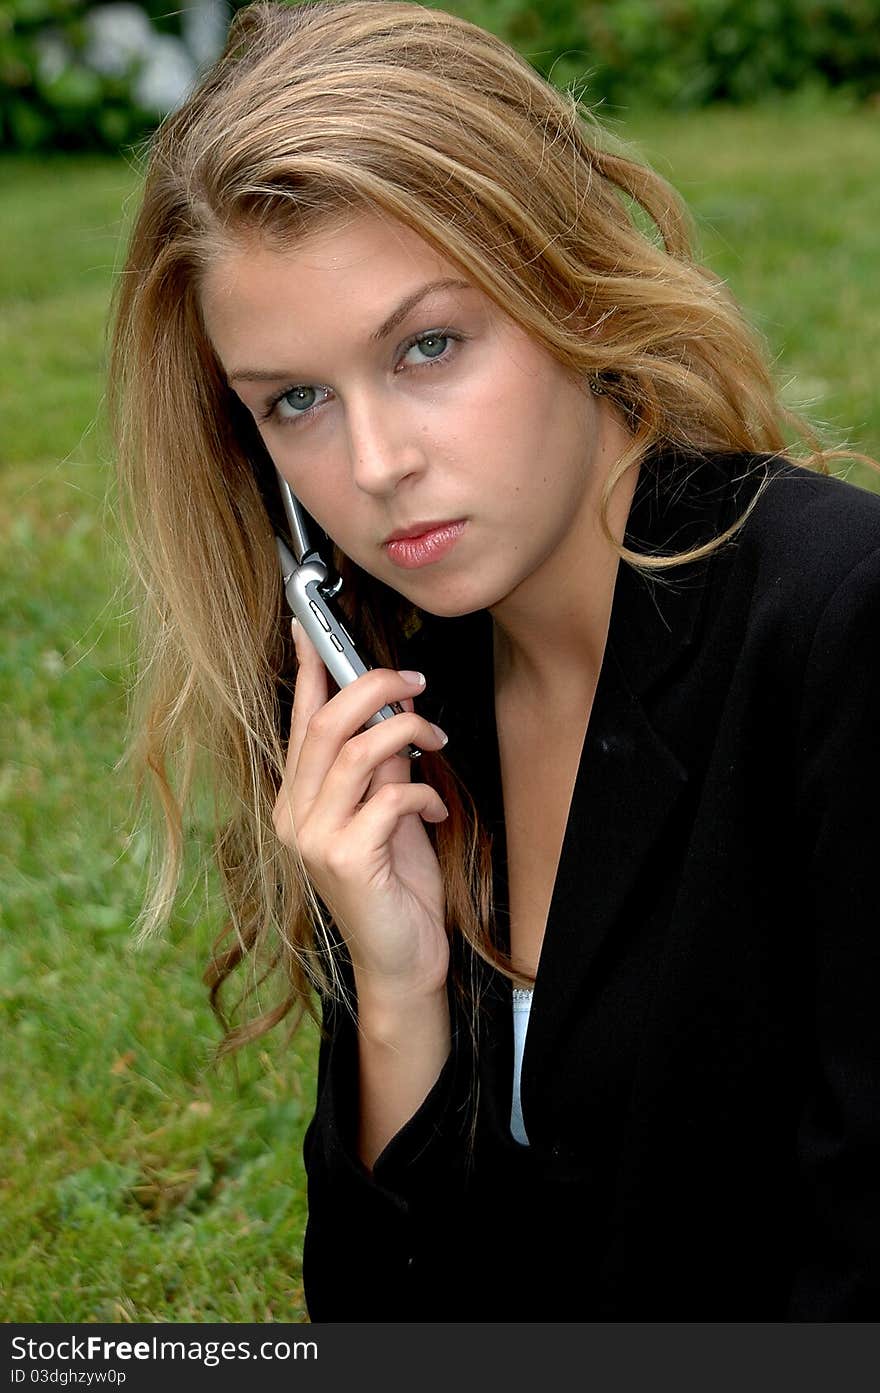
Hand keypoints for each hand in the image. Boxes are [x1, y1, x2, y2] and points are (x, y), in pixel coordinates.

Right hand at [274, 620, 450, 1004]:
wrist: (403, 962)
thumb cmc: (396, 888)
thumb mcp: (388, 814)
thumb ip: (381, 767)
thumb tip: (393, 709)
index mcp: (297, 801)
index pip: (299, 722)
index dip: (308, 670)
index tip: (313, 626)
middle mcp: (294, 817)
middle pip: (325, 725)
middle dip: (372, 687)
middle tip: (415, 679)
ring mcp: (314, 840)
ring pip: (356, 753)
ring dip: (406, 732)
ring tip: (437, 740)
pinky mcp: (346, 860)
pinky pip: (389, 798)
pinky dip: (422, 793)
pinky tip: (436, 809)